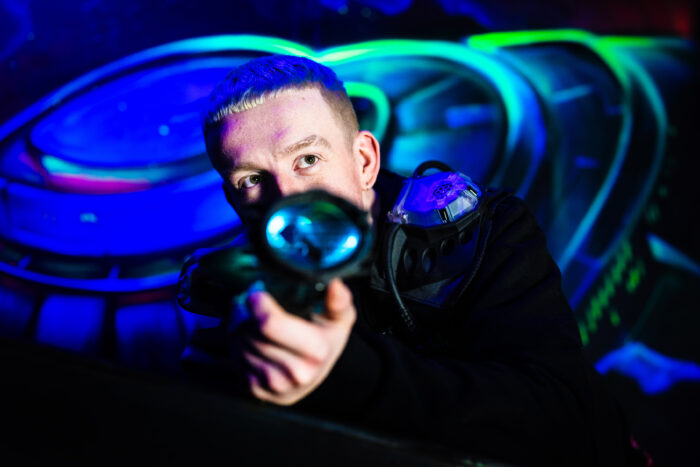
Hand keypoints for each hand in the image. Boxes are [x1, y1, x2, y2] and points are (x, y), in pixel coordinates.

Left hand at [238, 278, 355, 404]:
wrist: (315, 376)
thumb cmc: (324, 342)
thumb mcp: (339, 320)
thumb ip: (339, 301)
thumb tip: (335, 285)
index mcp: (316, 351)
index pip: (268, 323)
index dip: (257, 304)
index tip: (258, 295)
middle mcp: (296, 372)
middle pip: (250, 332)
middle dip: (248, 316)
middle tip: (257, 309)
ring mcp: (276, 385)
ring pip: (240, 345)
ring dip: (241, 331)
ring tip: (257, 327)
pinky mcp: (258, 391)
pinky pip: (235, 361)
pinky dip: (239, 349)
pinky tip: (253, 343)